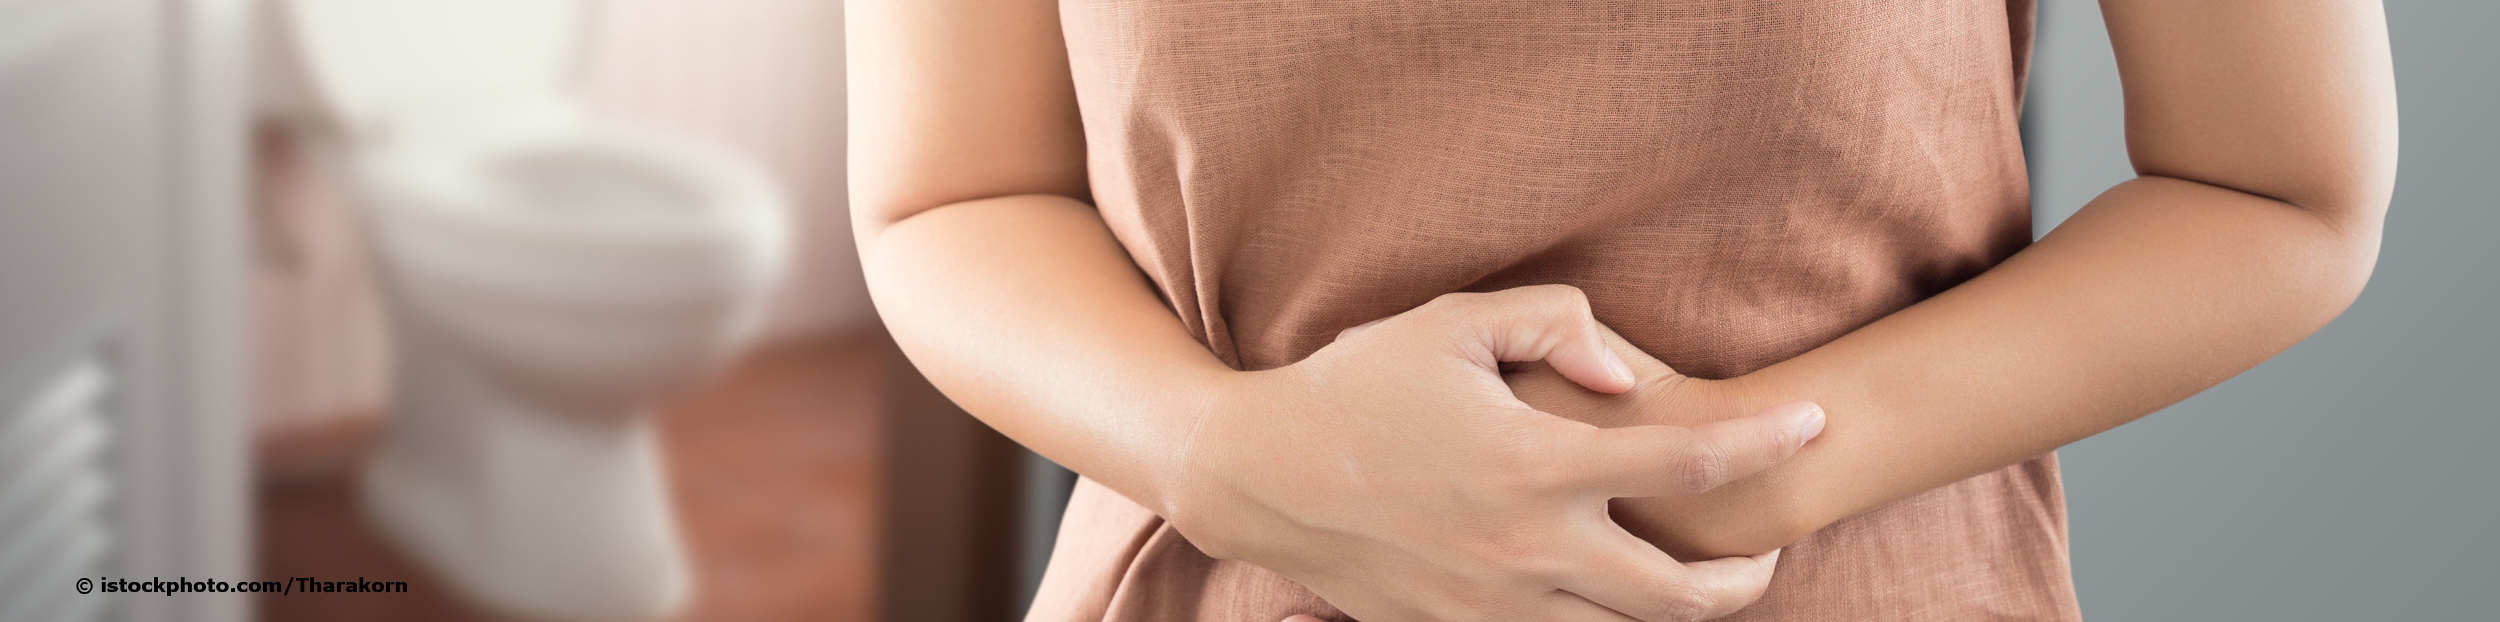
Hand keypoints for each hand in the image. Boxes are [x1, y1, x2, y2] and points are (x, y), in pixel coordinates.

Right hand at [1165, 285, 1822, 621]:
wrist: (1258, 476)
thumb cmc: (1354, 385)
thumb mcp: (1450, 325)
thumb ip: (1554, 327)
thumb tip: (1629, 380)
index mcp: (1535, 465)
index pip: (1689, 462)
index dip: (1767, 444)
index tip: (1814, 424)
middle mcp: (1527, 551)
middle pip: (1679, 595)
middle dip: (1745, 578)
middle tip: (1771, 551)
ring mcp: (1493, 605)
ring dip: (1677, 612)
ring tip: (1705, 581)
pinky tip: (1613, 600)